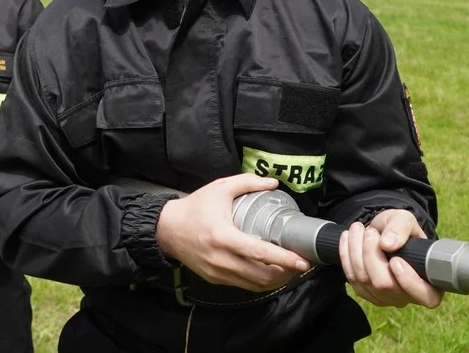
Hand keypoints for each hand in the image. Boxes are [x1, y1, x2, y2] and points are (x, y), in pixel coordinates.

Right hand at [155, 174, 310, 292]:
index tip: (302, 261)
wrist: (166, 229)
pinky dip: (259, 282)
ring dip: (275, 280)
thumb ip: (247, 182)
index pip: (259, 252)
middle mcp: (221, 258)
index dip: (284, 259)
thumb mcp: (219, 188)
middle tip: (301, 265)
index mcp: (223, 236)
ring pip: (254, 285)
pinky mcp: (214, 279)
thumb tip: (274, 183)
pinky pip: (243, 285)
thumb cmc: (195, 208)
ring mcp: (217, 272)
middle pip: (261, 275)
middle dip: (286, 273)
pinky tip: (269, 273)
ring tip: (289, 270)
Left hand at [338, 210, 442, 308]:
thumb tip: (388, 244)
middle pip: (385, 285)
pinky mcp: (366, 293)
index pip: (426, 297)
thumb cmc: (400, 229)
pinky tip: (347, 238)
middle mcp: (408, 296)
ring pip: (364, 280)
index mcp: (430, 283)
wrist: (383, 232)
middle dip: (372, 254)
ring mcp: (386, 297)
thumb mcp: (405, 220)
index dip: (409, 281)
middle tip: (370, 232)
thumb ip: (401, 228)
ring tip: (358, 228)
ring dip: (356, 250)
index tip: (396, 260)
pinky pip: (352, 278)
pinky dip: (346, 255)